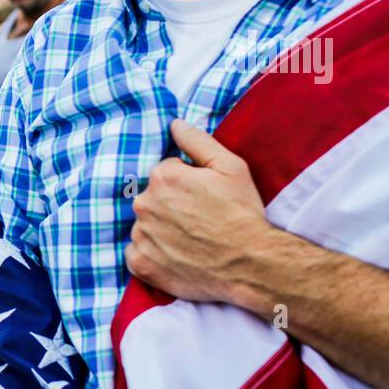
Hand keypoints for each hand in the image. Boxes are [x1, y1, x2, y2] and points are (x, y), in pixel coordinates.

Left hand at [125, 119, 272, 305]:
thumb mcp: (230, 167)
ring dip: (161, 230)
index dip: (187, 184)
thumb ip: (198, 141)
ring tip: (190, 241)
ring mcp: (140, 236)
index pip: (166, 173)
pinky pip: (137, 253)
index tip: (205, 198)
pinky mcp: (140, 263)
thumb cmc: (242, 213)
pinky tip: (176, 257)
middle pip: (153, 199)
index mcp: (162, 176)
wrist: (250, 264)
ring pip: (145, 226)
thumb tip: (175, 124)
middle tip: (199, 221)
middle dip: (171, 206)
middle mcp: (144, 204)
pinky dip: (152, 255)